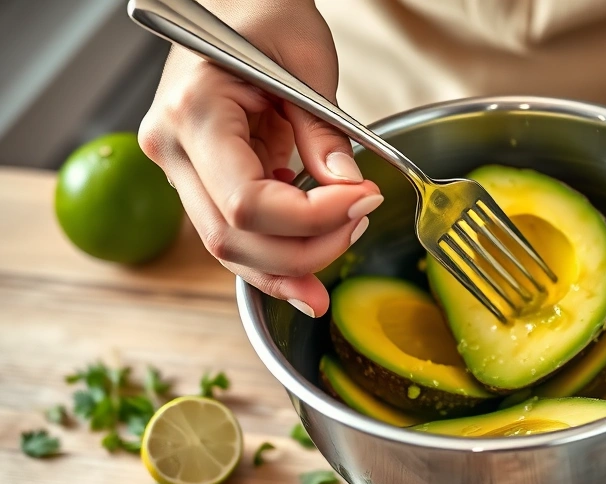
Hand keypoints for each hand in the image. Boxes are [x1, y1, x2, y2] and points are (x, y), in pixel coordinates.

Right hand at [138, 0, 379, 316]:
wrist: (233, 2)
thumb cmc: (263, 15)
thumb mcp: (306, 66)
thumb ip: (325, 134)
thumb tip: (351, 191)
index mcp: (193, 112)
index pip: (247, 201)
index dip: (312, 218)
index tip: (364, 200)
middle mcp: (172, 148)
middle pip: (232, 239)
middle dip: (305, 250)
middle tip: (360, 224)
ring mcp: (179, 167)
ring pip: (229, 249)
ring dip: (290, 265)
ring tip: (343, 250)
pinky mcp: (199, 178)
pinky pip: (235, 233)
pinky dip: (274, 256)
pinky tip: (310, 266)